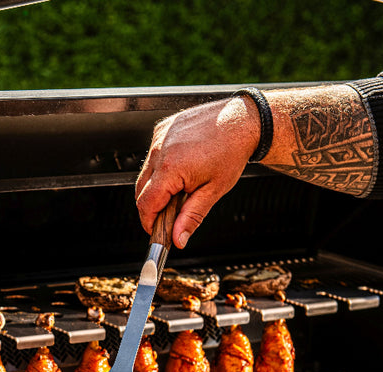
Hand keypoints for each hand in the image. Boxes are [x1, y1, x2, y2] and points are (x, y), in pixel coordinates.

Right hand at [135, 96, 260, 248]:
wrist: (241, 121)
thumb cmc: (231, 152)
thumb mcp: (214, 191)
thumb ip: (191, 217)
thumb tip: (177, 239)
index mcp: (170, 168)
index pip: (146, 204)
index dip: (149, 222)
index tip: (155, 231)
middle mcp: (159, 151)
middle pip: (141, 190)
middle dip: (152, 206)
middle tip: (170, 214)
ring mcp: (158, 138)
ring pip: (146, 173)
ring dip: (157, 185)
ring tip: (182, 186)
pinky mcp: (161, 130)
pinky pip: (153, 156)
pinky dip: (161, 166)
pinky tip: (182, 166)